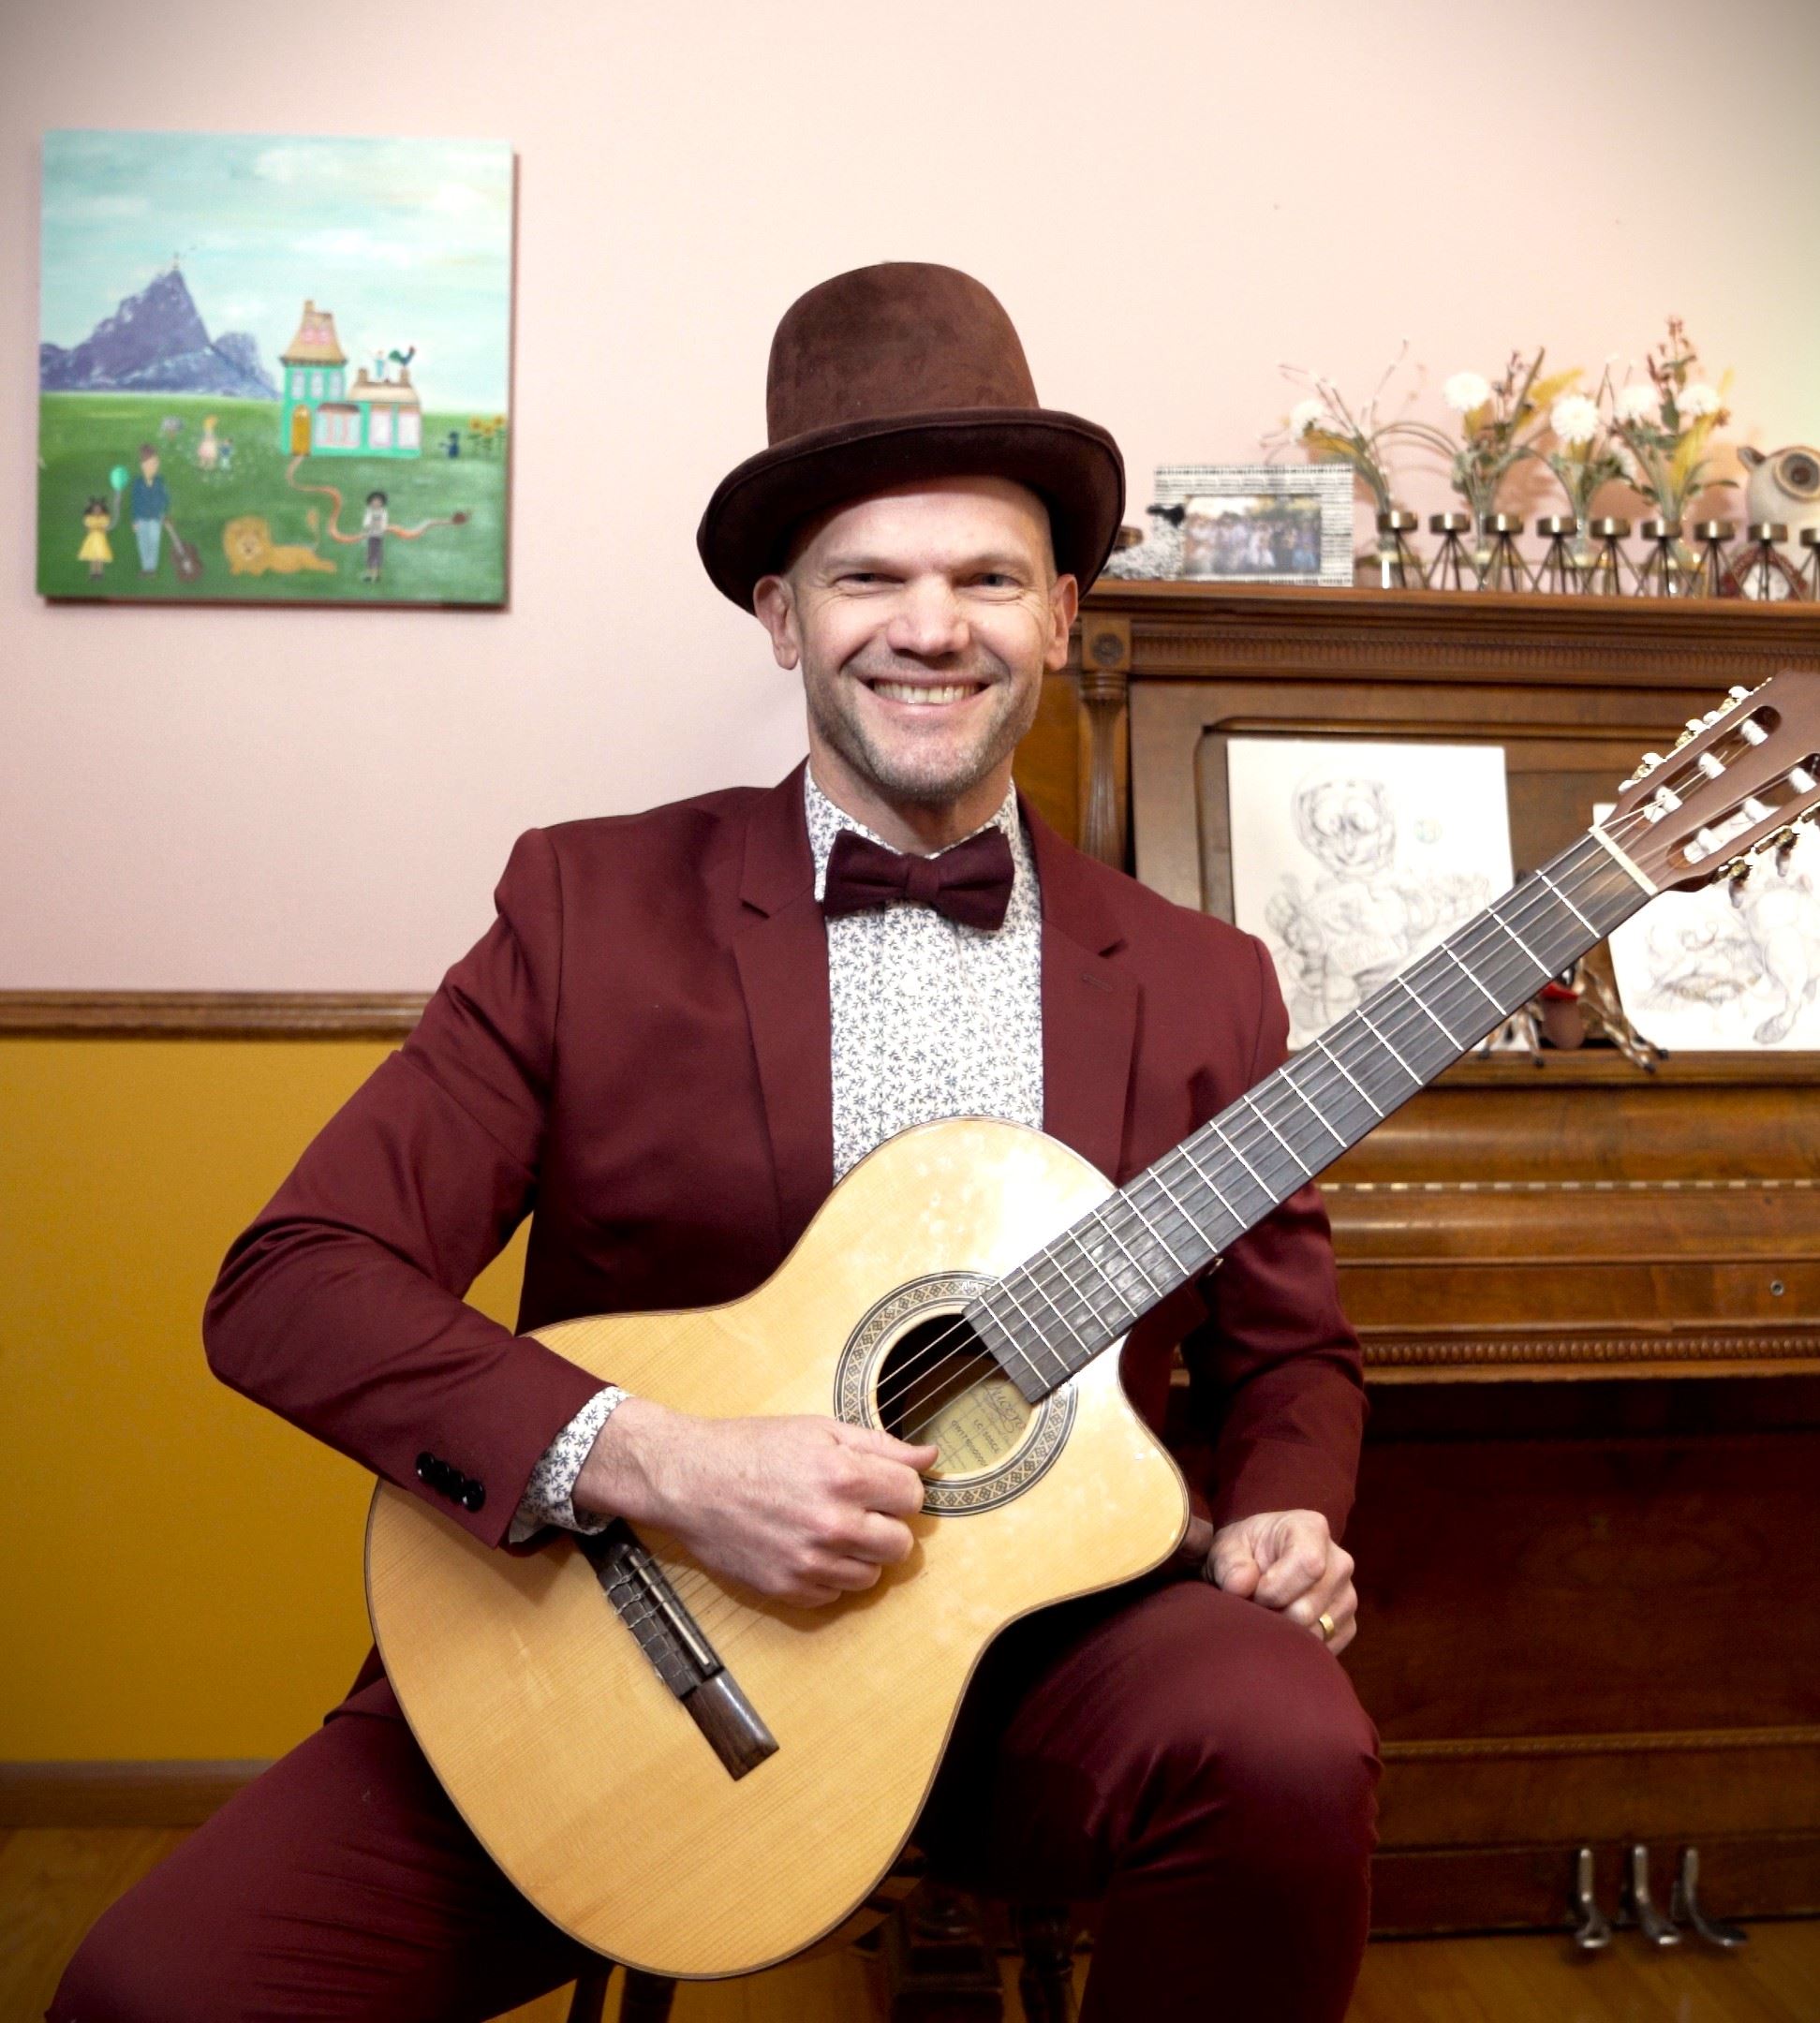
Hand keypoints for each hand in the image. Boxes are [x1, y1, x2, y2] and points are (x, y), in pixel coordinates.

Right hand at [573, 1396, 937, 1608]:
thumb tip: (930, 1457)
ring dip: (859, 1554)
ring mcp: (810, 1562)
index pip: (913, 1496)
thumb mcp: (819, 1430)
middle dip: (886, 1524)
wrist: (689, 1481)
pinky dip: (829, 1576)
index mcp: (845, 1476)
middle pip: (901, 1543)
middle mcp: (832, 1524)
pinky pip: (835, 1595)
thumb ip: (881, 1446)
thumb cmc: (752, 1449)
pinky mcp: (788, 1590)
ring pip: (871, 1575)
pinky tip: (806, 1547)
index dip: (899, 1487)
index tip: (879, 1484)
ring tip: (828, 1528)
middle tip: (857, 1508)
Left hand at [1175, 1507, 1356, 1654]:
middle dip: (1274, 1616)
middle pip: (1309, 1607)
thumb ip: (1230, 1564)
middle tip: (1256, 1607)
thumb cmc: (1244, 1552)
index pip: (1308, 1565)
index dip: (1275, 1588)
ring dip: (1285, 1632)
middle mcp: (1339, 1561)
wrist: (1258, 1564)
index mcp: (1312, 1529)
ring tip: (1269, 1614)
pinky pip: (1326, 1646)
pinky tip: (1285, 1627)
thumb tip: (1241, 1586)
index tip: (1253, 1593)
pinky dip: (1299, 1644)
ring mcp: (1348, 1595)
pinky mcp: (1348, 1623)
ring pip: (1317, 1631)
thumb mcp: (1227, 1548)